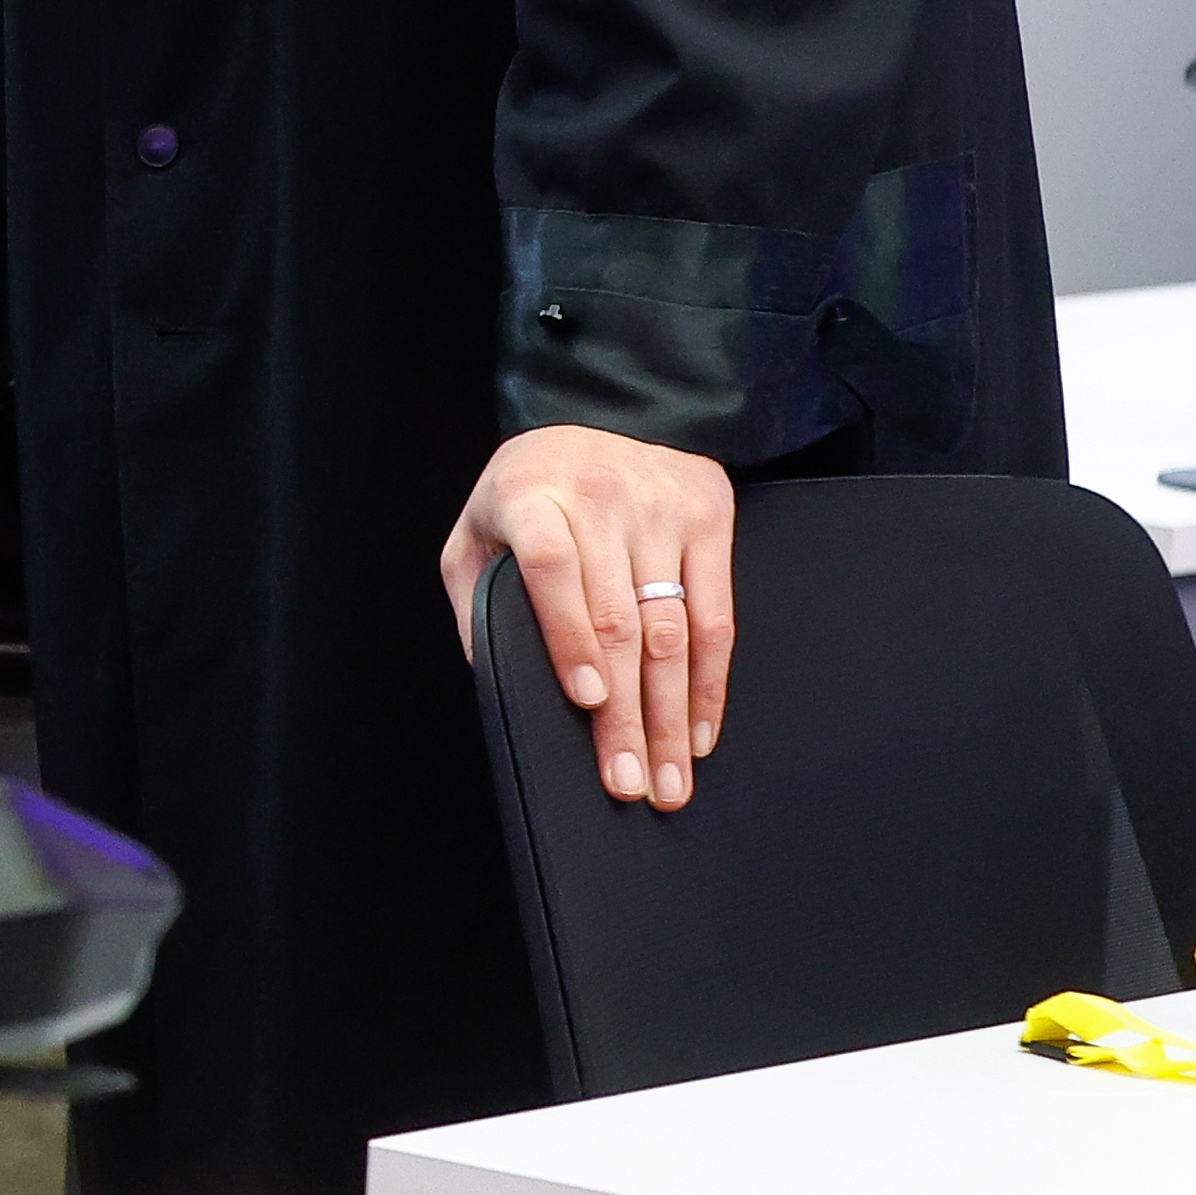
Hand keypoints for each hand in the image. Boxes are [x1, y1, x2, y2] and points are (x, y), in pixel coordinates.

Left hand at [441, 429, 733, 809]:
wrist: (608, 412)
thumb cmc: (529, 489)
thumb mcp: (478, 527)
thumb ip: (476, 595)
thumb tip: (490, 672)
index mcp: (532, 496)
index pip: (553, 567)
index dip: (570, 636)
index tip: (586, 699)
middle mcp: (602, 499)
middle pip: (619, 619)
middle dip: (625, 711)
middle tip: (630, 782)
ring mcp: (663, 508)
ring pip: (673, 629)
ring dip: (672, 715)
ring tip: (669, 779)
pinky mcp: (710, 519)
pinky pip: (719, 618)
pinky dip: (710, 684)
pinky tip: (698, 733)